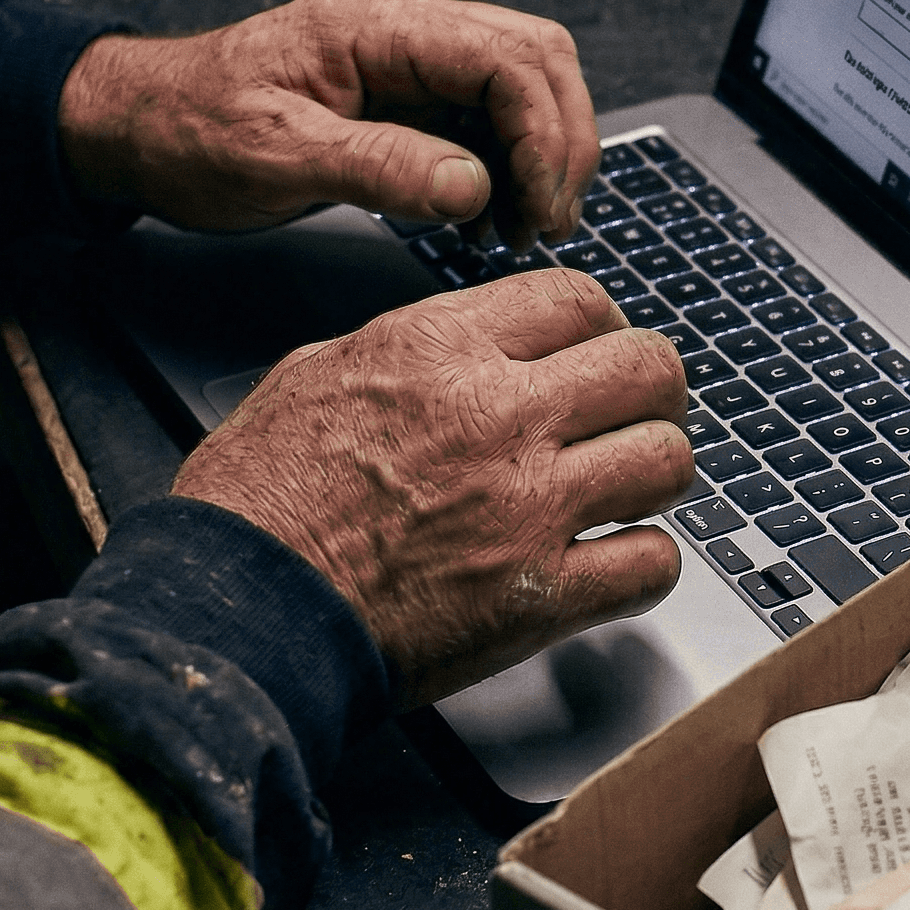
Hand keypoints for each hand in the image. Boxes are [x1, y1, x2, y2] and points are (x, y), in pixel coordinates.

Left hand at [58, 0, 599, 246]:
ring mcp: (410, 63)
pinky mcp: (407, 101)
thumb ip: (379, 166)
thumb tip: (474, 185)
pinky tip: (489, 223)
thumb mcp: (276, 155)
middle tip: (551, 222)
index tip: (541, 205)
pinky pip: (486, 123)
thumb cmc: (190, 130)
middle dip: (561, 143)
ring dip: (540, 160)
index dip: (545, 133)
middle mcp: (405, 31)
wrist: (138, 127)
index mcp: (378, 25)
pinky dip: (506, 173)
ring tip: (524, 232)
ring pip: (521, 92)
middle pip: (536, 61)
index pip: (508, 56)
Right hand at [171, 269, 693, 704]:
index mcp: (439, 349)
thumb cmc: (255, 504)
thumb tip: (450, 346)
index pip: (578, 298)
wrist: (241, 610)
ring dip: (657, 474)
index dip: (602, 324)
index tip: (598, 350)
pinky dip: (645, 566)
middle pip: (648, 368)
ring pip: (667, 460)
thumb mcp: (312, 375)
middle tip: (636, 415)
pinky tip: (615, 564)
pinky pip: (651, 564)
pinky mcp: (540, 596)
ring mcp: (530, 506)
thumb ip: (404, 351)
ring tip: (632, 490)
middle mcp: (499, 415)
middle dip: (653, 391)